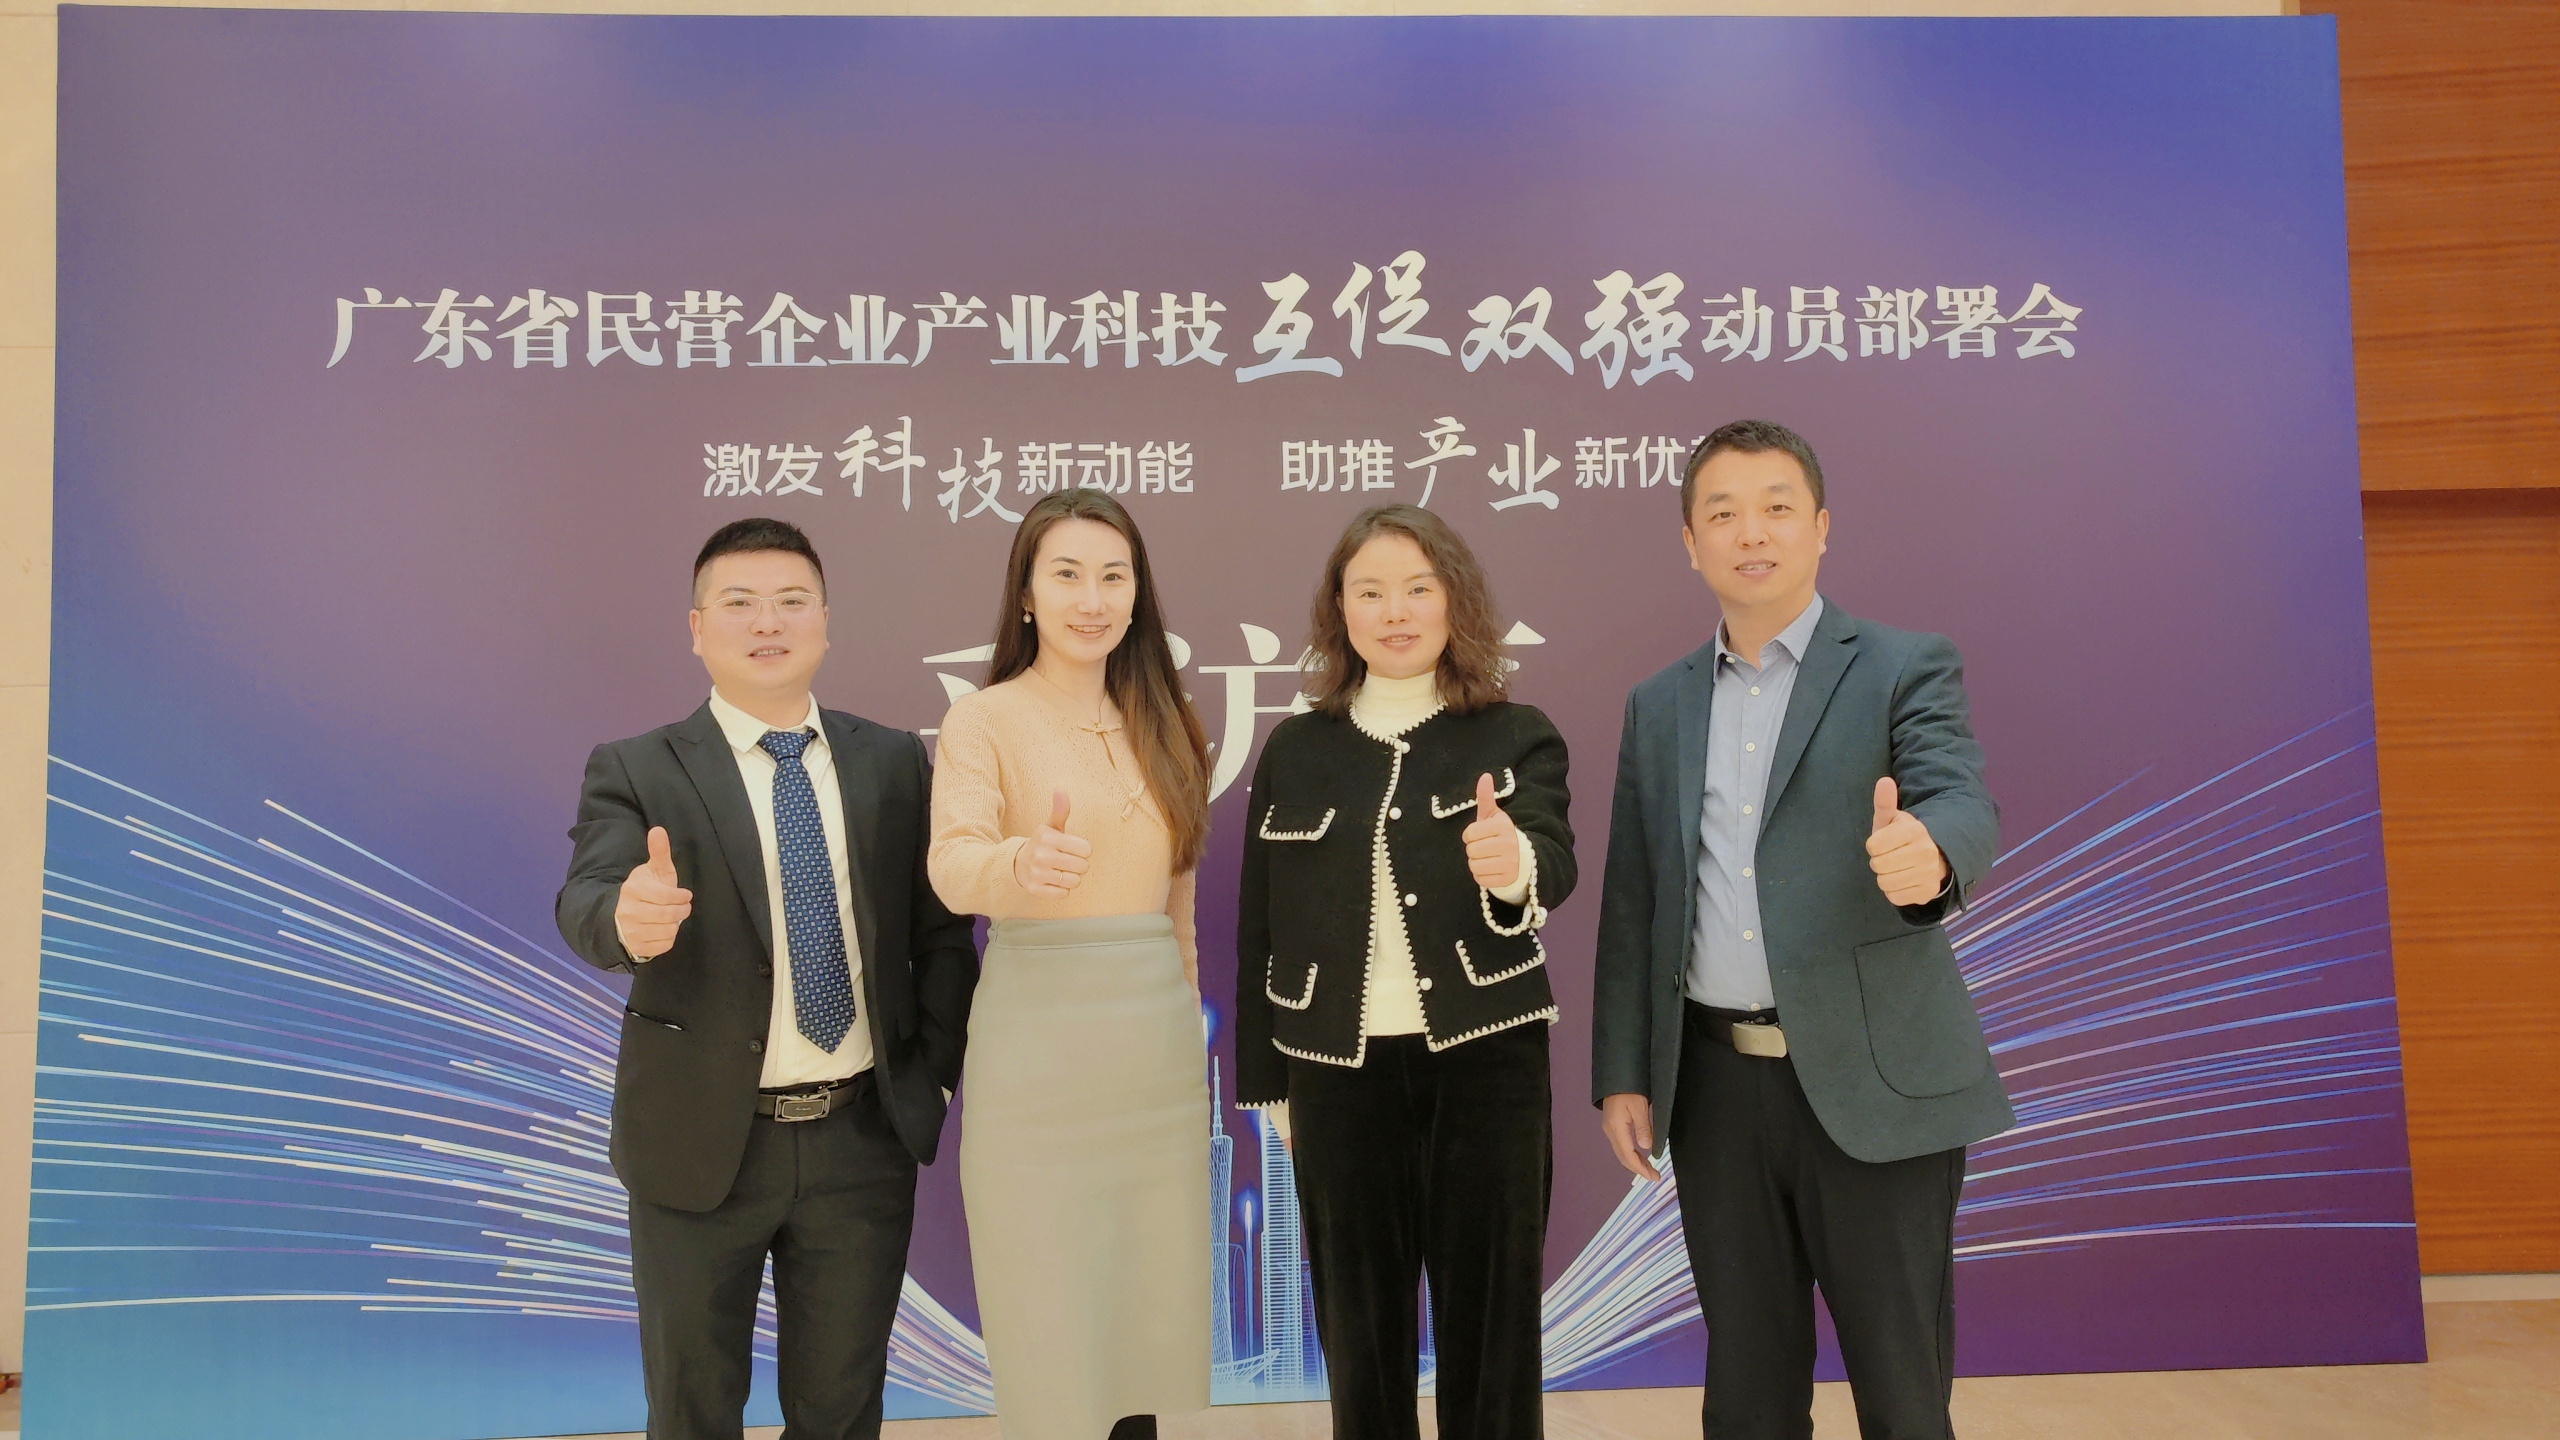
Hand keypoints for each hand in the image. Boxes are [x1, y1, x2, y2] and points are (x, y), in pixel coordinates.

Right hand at [616, 826, 693, 959]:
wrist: (620, 917)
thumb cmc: (645, 890)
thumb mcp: (653, 871)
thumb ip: (659, 852)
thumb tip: (658, 829)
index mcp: (633, 890)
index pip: (665, 896)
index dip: (680, 896)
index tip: (685, 895)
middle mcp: (629, 912)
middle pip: (668, 915)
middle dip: (682, 911)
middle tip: (684, 907)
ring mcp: (631, 932)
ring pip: (667, 930)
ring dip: (676, 924)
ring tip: (673, 917)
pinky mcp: (636, 948)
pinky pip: (664, 945)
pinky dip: (669, 937)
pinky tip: (664, 929)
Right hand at [1014, 788, 1091, 897]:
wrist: (1017, 864)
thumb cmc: (1042, 844)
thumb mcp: (1050, 826)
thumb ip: (1060, 810)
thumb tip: (1060, 789)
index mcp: (1048, 838)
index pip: (1086, 850)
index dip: (1083, 851)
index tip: (1073, 849)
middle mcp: (1041, 855)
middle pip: (1082, 866)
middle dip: (1079, 865)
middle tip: (1067, 861)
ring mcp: (1037, 874)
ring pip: (1074, 881)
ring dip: (1071, 878)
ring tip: (1060, 871)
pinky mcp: (1035, 889)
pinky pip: (1063, 893)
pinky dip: (1062, 889)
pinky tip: (1053, 881)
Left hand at [1461, 772, 1521, 889]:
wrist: (1520, 857)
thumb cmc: (1499, 834)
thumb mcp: (1493, 815)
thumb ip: (1486, 797)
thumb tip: (1485, 776)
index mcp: (1503, 826)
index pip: (1469, 833)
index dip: (1470, 835)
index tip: (1480, 835)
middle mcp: (1509, 843)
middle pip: (1471, 850)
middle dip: (1473, 850)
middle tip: (1484, 848)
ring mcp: (1510, 862)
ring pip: (1474, 866)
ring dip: (1476, 863)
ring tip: (1487, 858)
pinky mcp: (1508, 878)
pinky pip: (1481, 879)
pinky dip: (1482, 876)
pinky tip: (1491, 868)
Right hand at [1599, 1093, 1658, 1180]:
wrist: (1616, 1076)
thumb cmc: (1629, 1090)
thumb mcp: (1639, 1107)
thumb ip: (1643, 1127)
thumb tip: (1646, 1147)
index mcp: (1617, 1128)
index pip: (1628, 1155)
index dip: (1641, 1168)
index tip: (1653, 1176)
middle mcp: (1610, 1131)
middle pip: (1623, 1157)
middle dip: (1638, 1169)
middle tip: (1654, 1176)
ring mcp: (1610, 1129)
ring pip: (1622, 1152)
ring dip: (1635, 1162)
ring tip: (1649, 1169)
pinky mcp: (1612, 1125)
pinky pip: (1621, 1145)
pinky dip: (1631, 1154)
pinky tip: (1640, 1155)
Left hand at [1866, 777, 1949, 906]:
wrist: (1935, 857)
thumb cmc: (1904, 837)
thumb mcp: (1893, 819)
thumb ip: (1885, 802)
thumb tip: (1884, 781)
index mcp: (1914, 831)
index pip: (1873, 846)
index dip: (1874, 845)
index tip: (1885, 843)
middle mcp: (1924, 852)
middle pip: (1877, 865)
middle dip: (1879, 861)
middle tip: (1891, 856)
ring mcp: (1928, 874)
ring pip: (1884, 883)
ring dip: (1886, 877)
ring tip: (1897, 868)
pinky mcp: (1927, 893)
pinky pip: (1894, 897)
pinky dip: (1895, 891)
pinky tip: (1904, 880)